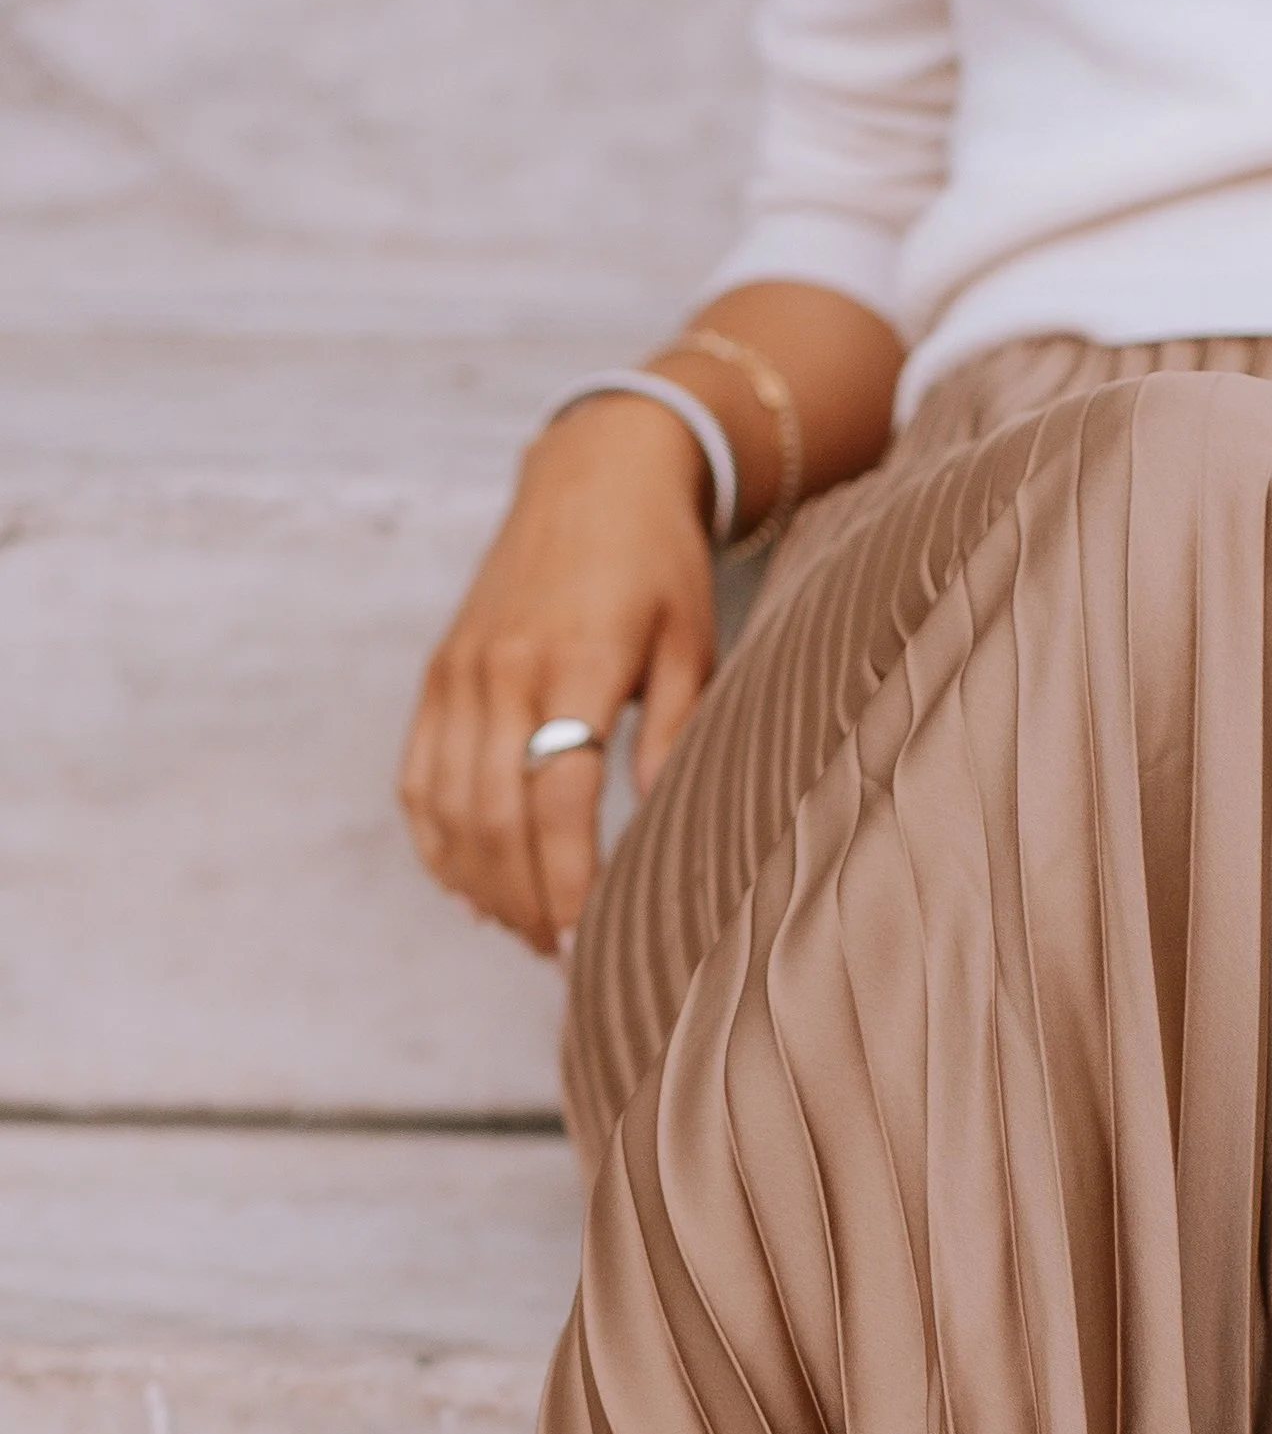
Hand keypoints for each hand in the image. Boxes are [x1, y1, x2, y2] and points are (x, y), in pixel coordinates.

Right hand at [398, 397, 717, 957]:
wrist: (592, 474)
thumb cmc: (660, 567)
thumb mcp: (692, 644)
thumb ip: (674, 733)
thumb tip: (658, 820)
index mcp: (572, 661)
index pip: (557, 796)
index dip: (568, 880)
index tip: (584, 942)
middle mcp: (502, 668)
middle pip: (494, 815)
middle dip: (526, 900)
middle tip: (563, 959)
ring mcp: (459, 671)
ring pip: (447, 805)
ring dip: (483, 884)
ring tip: (528, 935)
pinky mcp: (438, 674)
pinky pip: (418, 777)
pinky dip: (438, 843)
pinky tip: (473, 890)